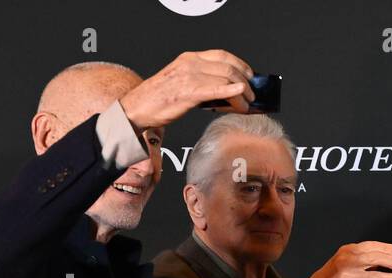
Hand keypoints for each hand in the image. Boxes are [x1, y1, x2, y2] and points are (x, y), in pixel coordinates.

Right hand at [119, 50, 254, 130]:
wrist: (139, 107)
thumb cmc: (160, 98)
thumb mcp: (183, 81)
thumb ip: (204, 81)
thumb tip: (229, 91)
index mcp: (190, 58)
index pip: (222, 55)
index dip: (241, 64)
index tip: (250, 76)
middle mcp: (191, 63)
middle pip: (228, 66)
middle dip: (245, 81)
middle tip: (251, 95)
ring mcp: (190, 76)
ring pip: (226, 77)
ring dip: (242, 93)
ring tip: (245, 105)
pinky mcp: (189, 92)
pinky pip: (216, 90)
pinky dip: (232, 93)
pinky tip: (240, 99)